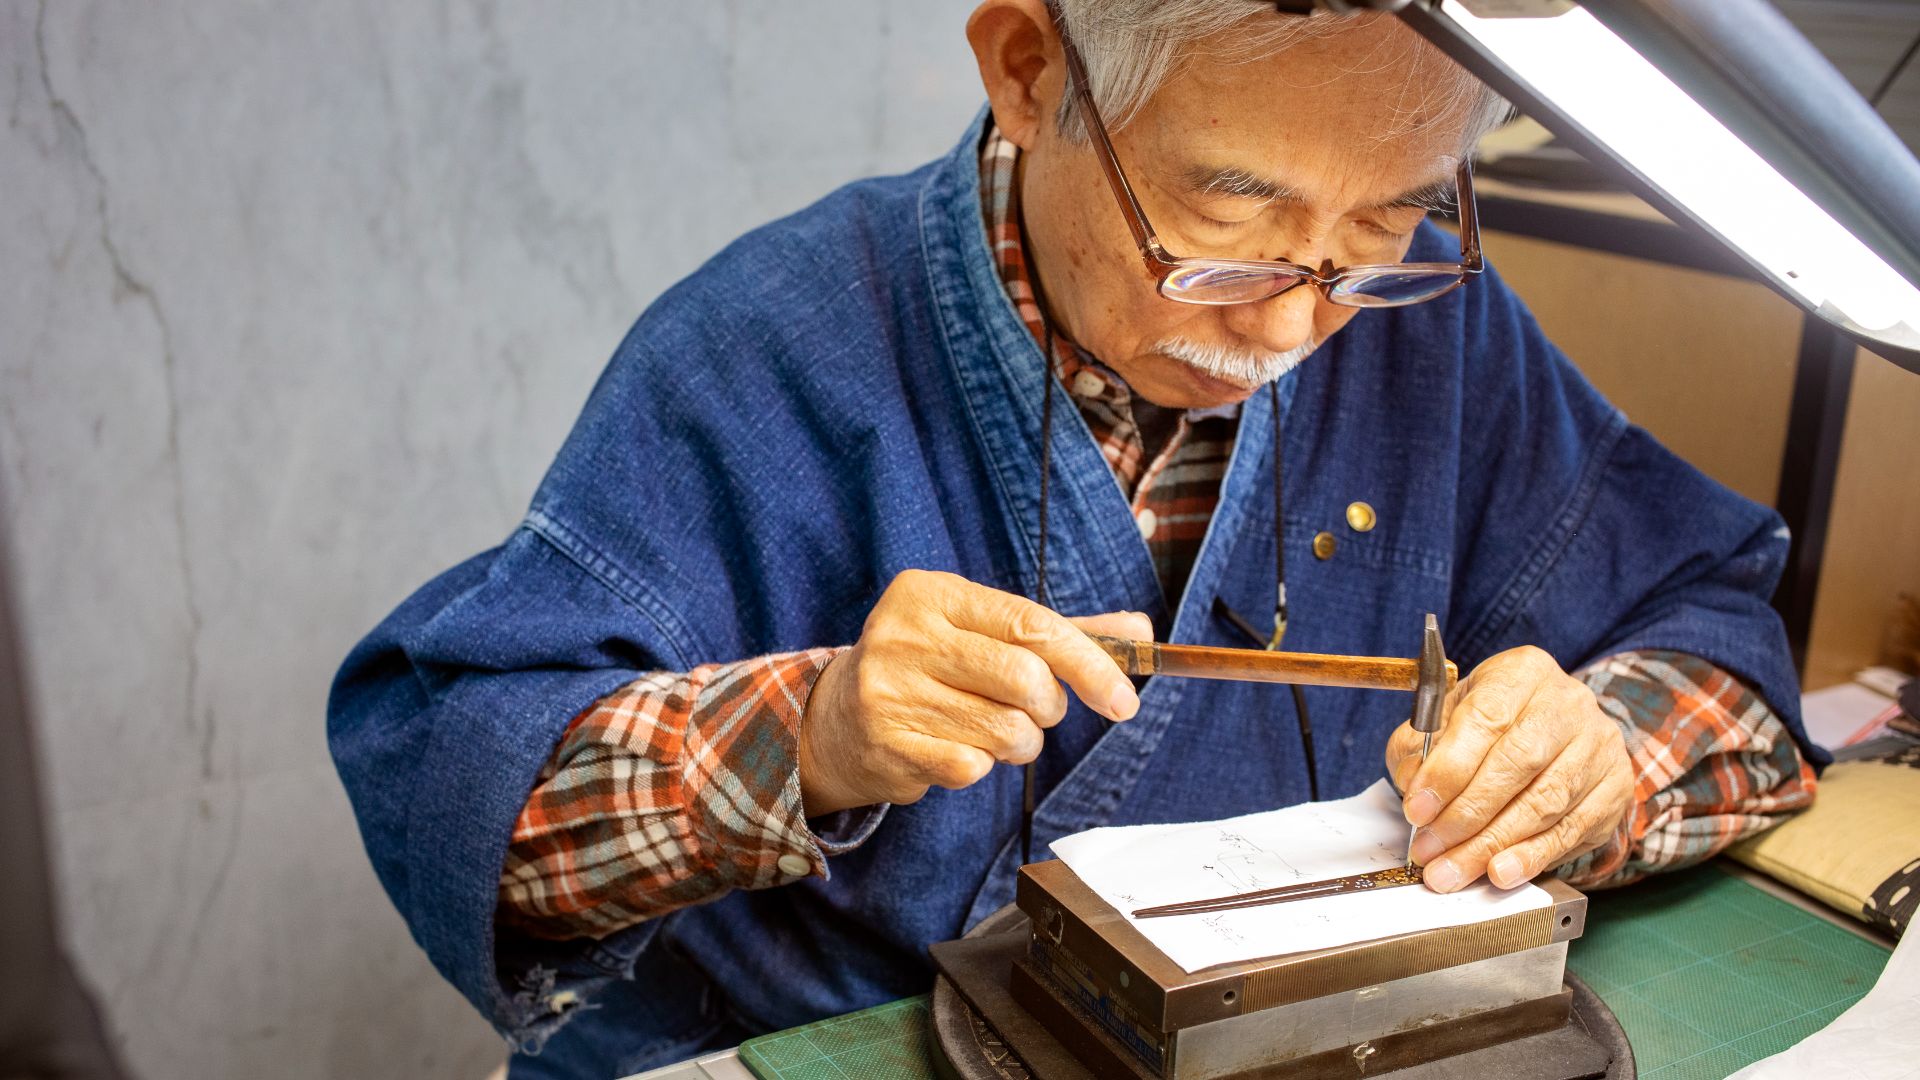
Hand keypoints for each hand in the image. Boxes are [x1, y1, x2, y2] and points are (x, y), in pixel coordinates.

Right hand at [799, 569, 1149, 815]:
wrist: (837, 719)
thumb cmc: (929, 667)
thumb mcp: (983, 633)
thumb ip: (1060, 631)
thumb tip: (1141, 631)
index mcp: (930, 593)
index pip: (1031, 624)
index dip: (1088, 664)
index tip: (1123, 699)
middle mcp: (903, 635)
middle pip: (1026, 679)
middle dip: (1050, 706)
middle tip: (1037, 709)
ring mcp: (889, 692)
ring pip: (1007, 730)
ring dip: (1020, 742)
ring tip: (992, 729)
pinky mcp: (888, 745)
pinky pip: (974, 767)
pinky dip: (981, 765)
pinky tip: (954, 747)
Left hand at [1386, 645, 1633, 892]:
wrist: (1561, 730)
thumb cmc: (1492, 724)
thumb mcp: (1447, 718)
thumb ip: (1419, 747)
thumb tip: (1411, 786)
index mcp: (1522, 674)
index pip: (1486, 720)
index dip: (1448, 769)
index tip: (1416, 809)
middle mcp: (1568, 703)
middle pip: (1518, 764)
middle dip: (1466, 815)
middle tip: (1429, 850)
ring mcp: (1598, 746)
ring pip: (1544, 803)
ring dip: (1492, 844)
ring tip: (1452, 871)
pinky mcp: (1614, 788)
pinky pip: (1571, 830)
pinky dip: (1531, 857)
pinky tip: (1500, 873)